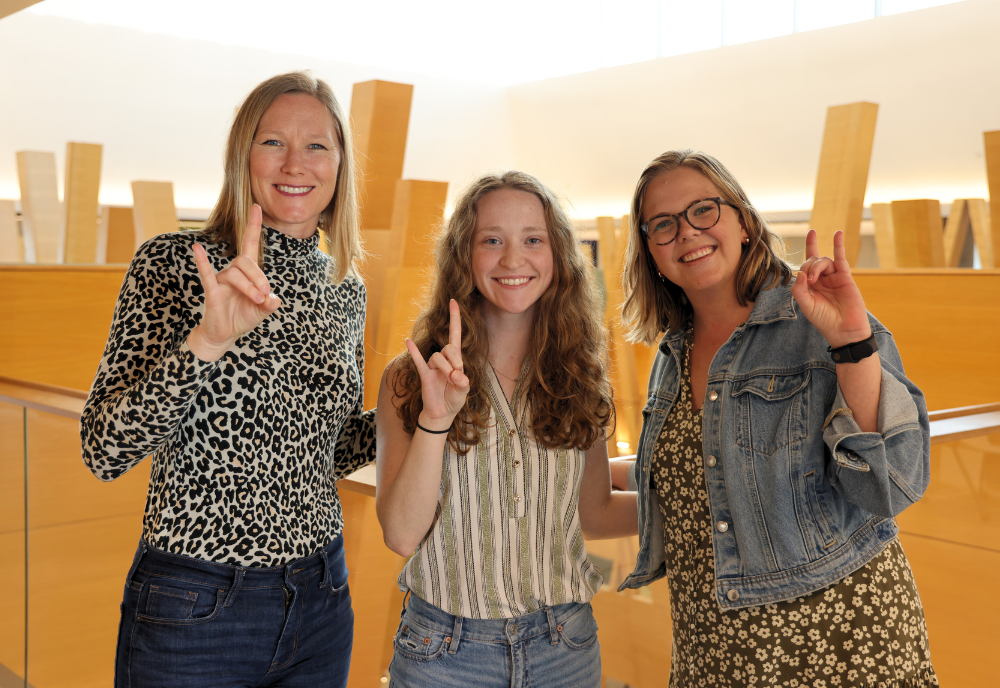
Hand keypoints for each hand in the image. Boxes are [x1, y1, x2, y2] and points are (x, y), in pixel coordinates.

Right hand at [187, 204, 281, 361]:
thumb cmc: (243, 316)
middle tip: (264, 294)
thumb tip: (272, 299)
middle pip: (246, 261)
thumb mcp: (263, 311)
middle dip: (259, 277)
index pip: (250, 243)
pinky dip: (202, 261)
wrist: (225, 334)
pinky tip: (197, 248)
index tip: (256, 206)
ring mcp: (221, 280)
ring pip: (235, 274)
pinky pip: (206, 274)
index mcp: (247, 271)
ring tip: (256, 301)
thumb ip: (271, 303)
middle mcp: (233, 271)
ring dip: (249, 287)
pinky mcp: (212, 291)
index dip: (254, 225)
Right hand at [405, 299, 469, 430]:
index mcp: (456, 359)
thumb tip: (456, 374)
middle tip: (456, 376)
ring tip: (449, 380)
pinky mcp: (424, 374)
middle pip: (449, 348)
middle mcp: (443, 359)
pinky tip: (408, 341)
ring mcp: (432, 366)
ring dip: (445, 368)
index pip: (455, 334)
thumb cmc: (454, 399)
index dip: (455, 318)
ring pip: (437, 356)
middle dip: (455, 360)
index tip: (454, 301)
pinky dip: (414, 351)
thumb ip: (463, 383)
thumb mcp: (464, 391)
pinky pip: (418, 360)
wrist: (442, 413)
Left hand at [791, 229, 870, 347]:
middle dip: (808, 267)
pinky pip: (840, 257)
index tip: (804, 279)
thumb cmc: (824, 320)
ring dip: (817, 266)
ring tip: (816, 279)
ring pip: (823, 261)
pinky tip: (837, 233)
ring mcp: (833, 277)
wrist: (844, 329)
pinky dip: (838, 244)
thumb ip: (799, 289)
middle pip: (811, 262)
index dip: (801, 268)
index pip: (802, 268)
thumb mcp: (806, 305)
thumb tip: (800, 273)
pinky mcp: (845, 276)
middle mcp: (820, 280)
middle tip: (810, 281)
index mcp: (809, 286)